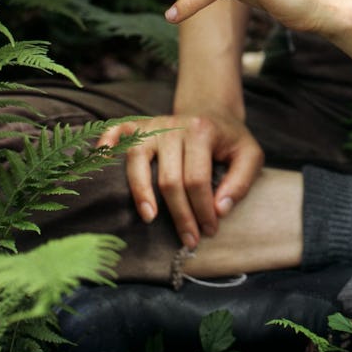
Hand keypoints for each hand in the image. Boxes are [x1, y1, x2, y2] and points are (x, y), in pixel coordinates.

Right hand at [97, 111, 264, 247]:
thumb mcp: (250, 155)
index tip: (209, 231)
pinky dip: (105, 147)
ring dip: (142, 193)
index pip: (197, 180)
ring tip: (151, 219)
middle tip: (189, 239)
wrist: (212, 111)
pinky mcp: (136, 125)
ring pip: (138, 161)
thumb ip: (240, 182)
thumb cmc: (230, 140)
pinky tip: (102, 163)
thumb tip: (220, 210)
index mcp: (202, 131)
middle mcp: (173, 125)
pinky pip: (114, 133)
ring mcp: (152, 125)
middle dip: (180, 215)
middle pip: (169, 179)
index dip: (203, 210)